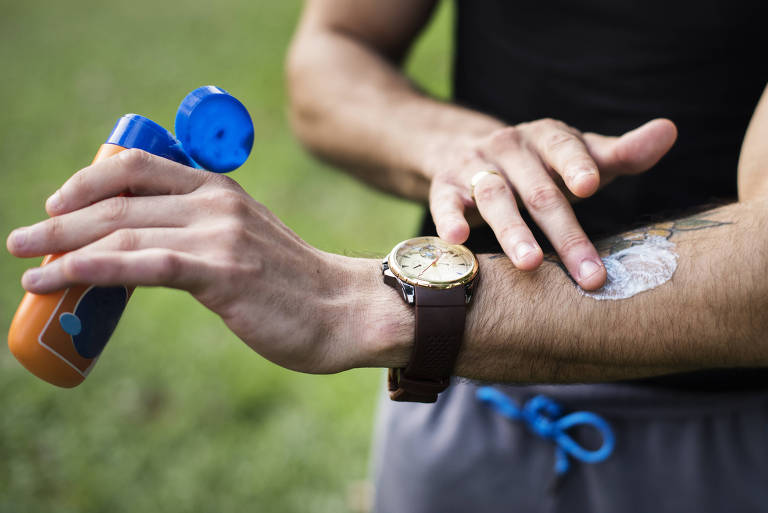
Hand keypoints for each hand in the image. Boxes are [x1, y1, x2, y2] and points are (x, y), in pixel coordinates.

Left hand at [6, 149, 402, 372]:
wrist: (344, 309)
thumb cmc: (293, 283)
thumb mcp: (246, 240)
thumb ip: (202, 232)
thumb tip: (148, 250)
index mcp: (220, 188)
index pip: (138, 168)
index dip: (88, 181)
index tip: (57, 204)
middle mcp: (215, 202)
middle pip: (120, 201)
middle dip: (61, 220)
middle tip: (21, 239)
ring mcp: (218, 235)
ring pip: (122, 231)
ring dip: (63, 247)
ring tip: (26, 265)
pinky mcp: (221, 272)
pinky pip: (143, 264)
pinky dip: (92, 268)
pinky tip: (59, 276)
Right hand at [425, 118, 676, 289]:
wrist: (463, 149)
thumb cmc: (538, 165)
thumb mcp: (577, 156)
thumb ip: (620, 153)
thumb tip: (669, 131)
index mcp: (546, 136)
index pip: (563, 147)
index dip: (575, 165)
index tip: (589, 186)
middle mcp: (509, 147)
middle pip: (538, 190)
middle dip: (563, 233)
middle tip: (587, 274)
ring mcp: (474, 165)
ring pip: (493, 197)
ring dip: (511, 231)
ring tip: (529, 265)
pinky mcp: (444, 186)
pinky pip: (444, 202)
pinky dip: (448, 219)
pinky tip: (458, 239)